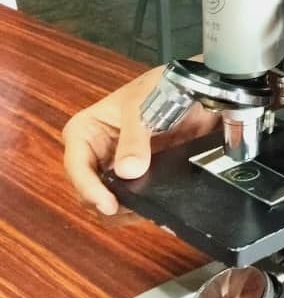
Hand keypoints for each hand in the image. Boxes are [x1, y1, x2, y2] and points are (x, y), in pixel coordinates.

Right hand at [62, 65, 217, 215]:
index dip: (89, 189)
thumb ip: (135, 139)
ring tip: (145, 209)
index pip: (76, 166)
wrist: (194, 89)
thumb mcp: (144, 108)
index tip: (109, 205)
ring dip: (124, 209)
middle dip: (107, 202)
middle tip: (133, 210)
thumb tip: (128, 171)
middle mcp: (93, 152)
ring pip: (108, 199)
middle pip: (88, 190)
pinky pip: (130, 200)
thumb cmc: (160, 87)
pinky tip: (153, 207)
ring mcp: (114, 166)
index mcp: (85, 131)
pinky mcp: (135, 176)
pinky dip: (139, 207)